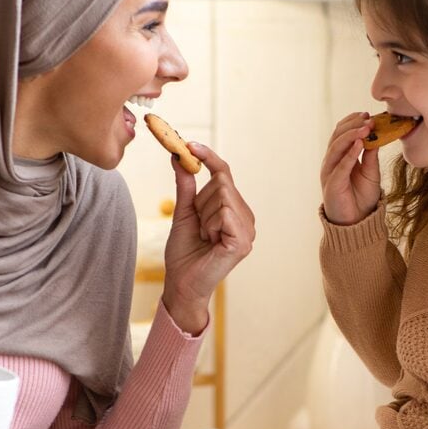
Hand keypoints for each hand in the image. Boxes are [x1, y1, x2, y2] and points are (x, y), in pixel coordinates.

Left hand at [162, 143, 254, 333]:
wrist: (181, 283)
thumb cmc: (184, 253)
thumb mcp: (183, 213)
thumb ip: (186, 186)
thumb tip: (179, 158)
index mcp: (234, 209)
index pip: (225, 173)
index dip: (209, 157)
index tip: (189, 145)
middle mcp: (245, 217)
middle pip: (222, 183)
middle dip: (201, 201)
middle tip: (198, 225)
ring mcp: (248, 230)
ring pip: (222, 196)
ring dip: (204, 216)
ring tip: (204, 237)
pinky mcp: (243, 242)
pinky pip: (224, 214)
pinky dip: (210, 225)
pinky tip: (210, 242)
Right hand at [321, 112, 381, 224]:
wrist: (357, 222)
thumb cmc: (362, 197)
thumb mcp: (370, 172)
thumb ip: (370, 155)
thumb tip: (376, 135)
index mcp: (339, 157)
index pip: (341, 133)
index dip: (352, 122)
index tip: (368, 114)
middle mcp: (331, 162)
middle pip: (337, 136)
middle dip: (353, 125)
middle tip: (369, 118)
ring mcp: (329, 173)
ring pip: (336, 147)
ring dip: (352, 135)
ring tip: (366, 127)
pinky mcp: (332, 184)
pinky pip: (340, 166)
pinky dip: (350, 154)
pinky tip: (360, 144)